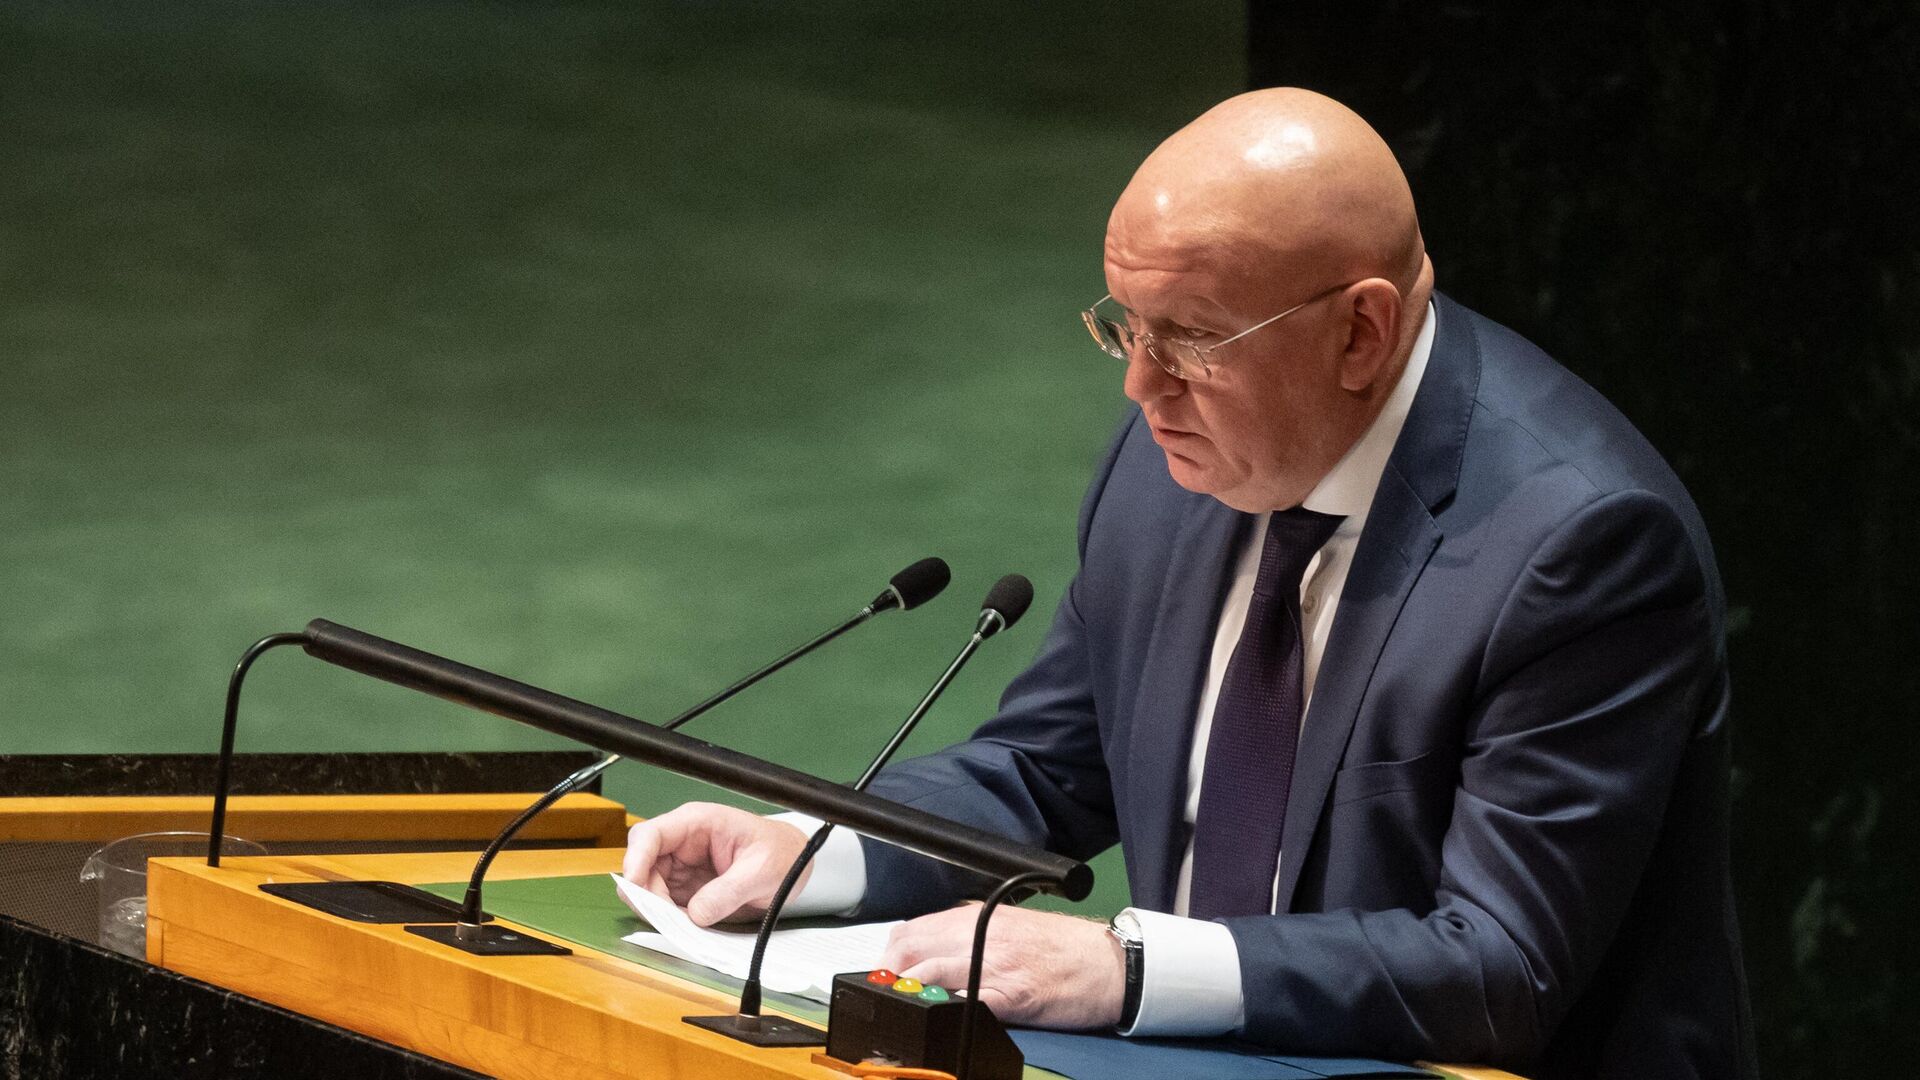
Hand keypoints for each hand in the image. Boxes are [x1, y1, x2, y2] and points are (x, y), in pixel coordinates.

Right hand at [621, 802, 809, 925]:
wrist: (795, 863)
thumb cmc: (781, 854)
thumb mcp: (761, 872)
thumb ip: (729, 892)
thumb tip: (695, 914)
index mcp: (698, 823)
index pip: (651, 835)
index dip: (635, 859)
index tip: (633, 886)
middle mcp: (683, 842)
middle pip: (641, 865)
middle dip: (645, 893)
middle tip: (663, 918)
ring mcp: (682, 866)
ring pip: (648, 887)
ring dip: (656, 909)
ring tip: (682, 924)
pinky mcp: (685, 888)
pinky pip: (664, 904)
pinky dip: (668, 918)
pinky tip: (685, 926)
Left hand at [882, 904, 1123, 1029]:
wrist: (1110, 963)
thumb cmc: (1064, 949)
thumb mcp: (1011, 926)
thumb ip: (972, 933)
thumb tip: (932, 951)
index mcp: (980, 916)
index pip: (914, 928)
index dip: (889, 952)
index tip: (882, 971)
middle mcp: (984, 934)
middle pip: (915, 948)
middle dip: (889, 971)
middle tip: (882, 991)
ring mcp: (998, 964)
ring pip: (934, 971)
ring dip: (909, 989)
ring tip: (899, 1004)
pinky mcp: (1015, 995)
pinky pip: (971, 1001)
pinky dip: (948, 1008)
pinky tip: (938, 1014)